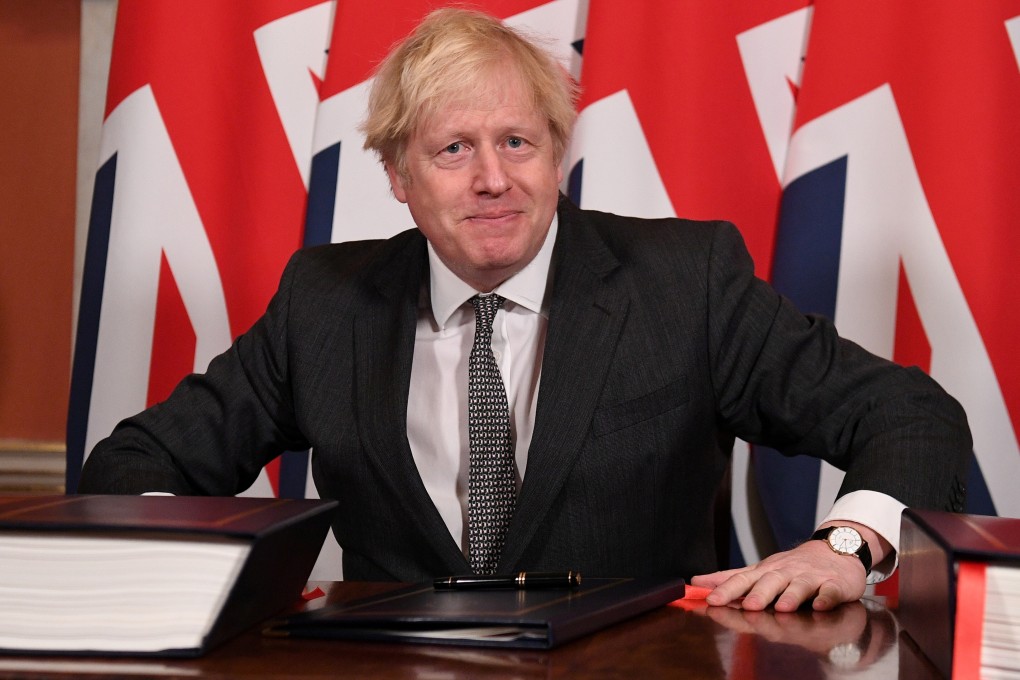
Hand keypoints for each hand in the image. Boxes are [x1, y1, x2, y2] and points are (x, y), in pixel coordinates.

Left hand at [690, 521, 886, 611]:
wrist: (834, 550)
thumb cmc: (791, 566)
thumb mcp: (759, 570)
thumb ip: (729, 579)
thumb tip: (696, 583)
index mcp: (766, 571)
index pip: (743, 580)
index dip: (727, 589)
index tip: (711, 599)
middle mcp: (786, 573)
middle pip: (771, 582)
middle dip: (760, 594)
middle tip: (749, 605)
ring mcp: (810, 578)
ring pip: (800, 586)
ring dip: (791, 596)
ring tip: (783, 607)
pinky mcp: (834, 584)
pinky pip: (830, 591)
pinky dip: (826, 598)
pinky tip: (821, 606)